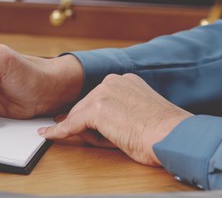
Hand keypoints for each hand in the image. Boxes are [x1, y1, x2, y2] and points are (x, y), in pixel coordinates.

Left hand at [39, 74, 192, 165]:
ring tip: (116, 140)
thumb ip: (116, 115)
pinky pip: (72, 123)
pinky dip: (59, 131)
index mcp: (126, 81)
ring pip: (81, 117)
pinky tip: (48, 134)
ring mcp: (104, 93)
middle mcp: (114, 81)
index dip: (85, 114)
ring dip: (90, 134)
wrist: (174, 137)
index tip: (67, 118)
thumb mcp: (138, 116)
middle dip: (85, 125)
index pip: (97, 98)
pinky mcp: (97, 108)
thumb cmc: (163, 134)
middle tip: (89, 135)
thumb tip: (88, 126)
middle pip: (85, 106)